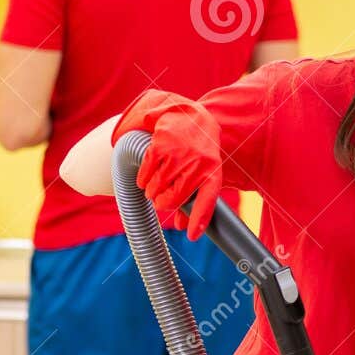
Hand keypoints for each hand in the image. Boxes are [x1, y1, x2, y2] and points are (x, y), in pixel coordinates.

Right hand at [114, 90, 223, 238]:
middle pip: (172, 199)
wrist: (193, 118)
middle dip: (162, 203)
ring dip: (151, 191)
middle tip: (160, 200)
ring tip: (154, 186)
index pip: (207, 201)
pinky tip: (146, 178)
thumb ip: (194, 201)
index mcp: (212, 174)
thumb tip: (185, 230)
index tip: (191, 236)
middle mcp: (197, 165)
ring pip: (156, 188)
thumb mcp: (203, 175)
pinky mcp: (161, 146)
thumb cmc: (198, 154)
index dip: (198, 220)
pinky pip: (145, 174)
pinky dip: (142, 180)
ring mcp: (178, 155)